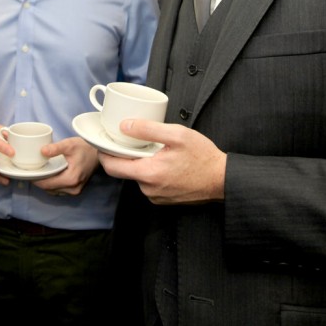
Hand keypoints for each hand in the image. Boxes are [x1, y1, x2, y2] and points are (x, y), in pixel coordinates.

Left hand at [32, 136, 99, 195]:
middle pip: (49, 189)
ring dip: (45, 184)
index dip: (35, 180)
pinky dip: (52, 185)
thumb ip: (55, 148)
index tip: (29, 172)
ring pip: (53, 191)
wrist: (98, 153)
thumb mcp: (69, 144)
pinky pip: (59, 190)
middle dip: (39, 181)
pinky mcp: (76, 189)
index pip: (46, 184)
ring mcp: (75, 190)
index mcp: (71, 179)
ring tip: (39, 173)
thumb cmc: (84, 148)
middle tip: (32, 171)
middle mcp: (73, 188)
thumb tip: (42, 151)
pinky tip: (49, 176)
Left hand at [97, 119, 226, 204]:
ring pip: (137, 177)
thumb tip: (125, 126)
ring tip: (155, 150)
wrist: (222, 179)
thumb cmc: (202, 157)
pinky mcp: (163, 200)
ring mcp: (156, 197)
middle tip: (132, 140)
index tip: (103, 143)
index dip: (104, 154)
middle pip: (124, 171)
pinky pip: (149, 184)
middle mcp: (148, 189)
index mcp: (149, 173)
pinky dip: (151, 172)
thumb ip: (148, 129)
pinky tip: (164, 162)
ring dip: (141, 164)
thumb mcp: (176, 135)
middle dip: (125, 156)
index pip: (112, 167)